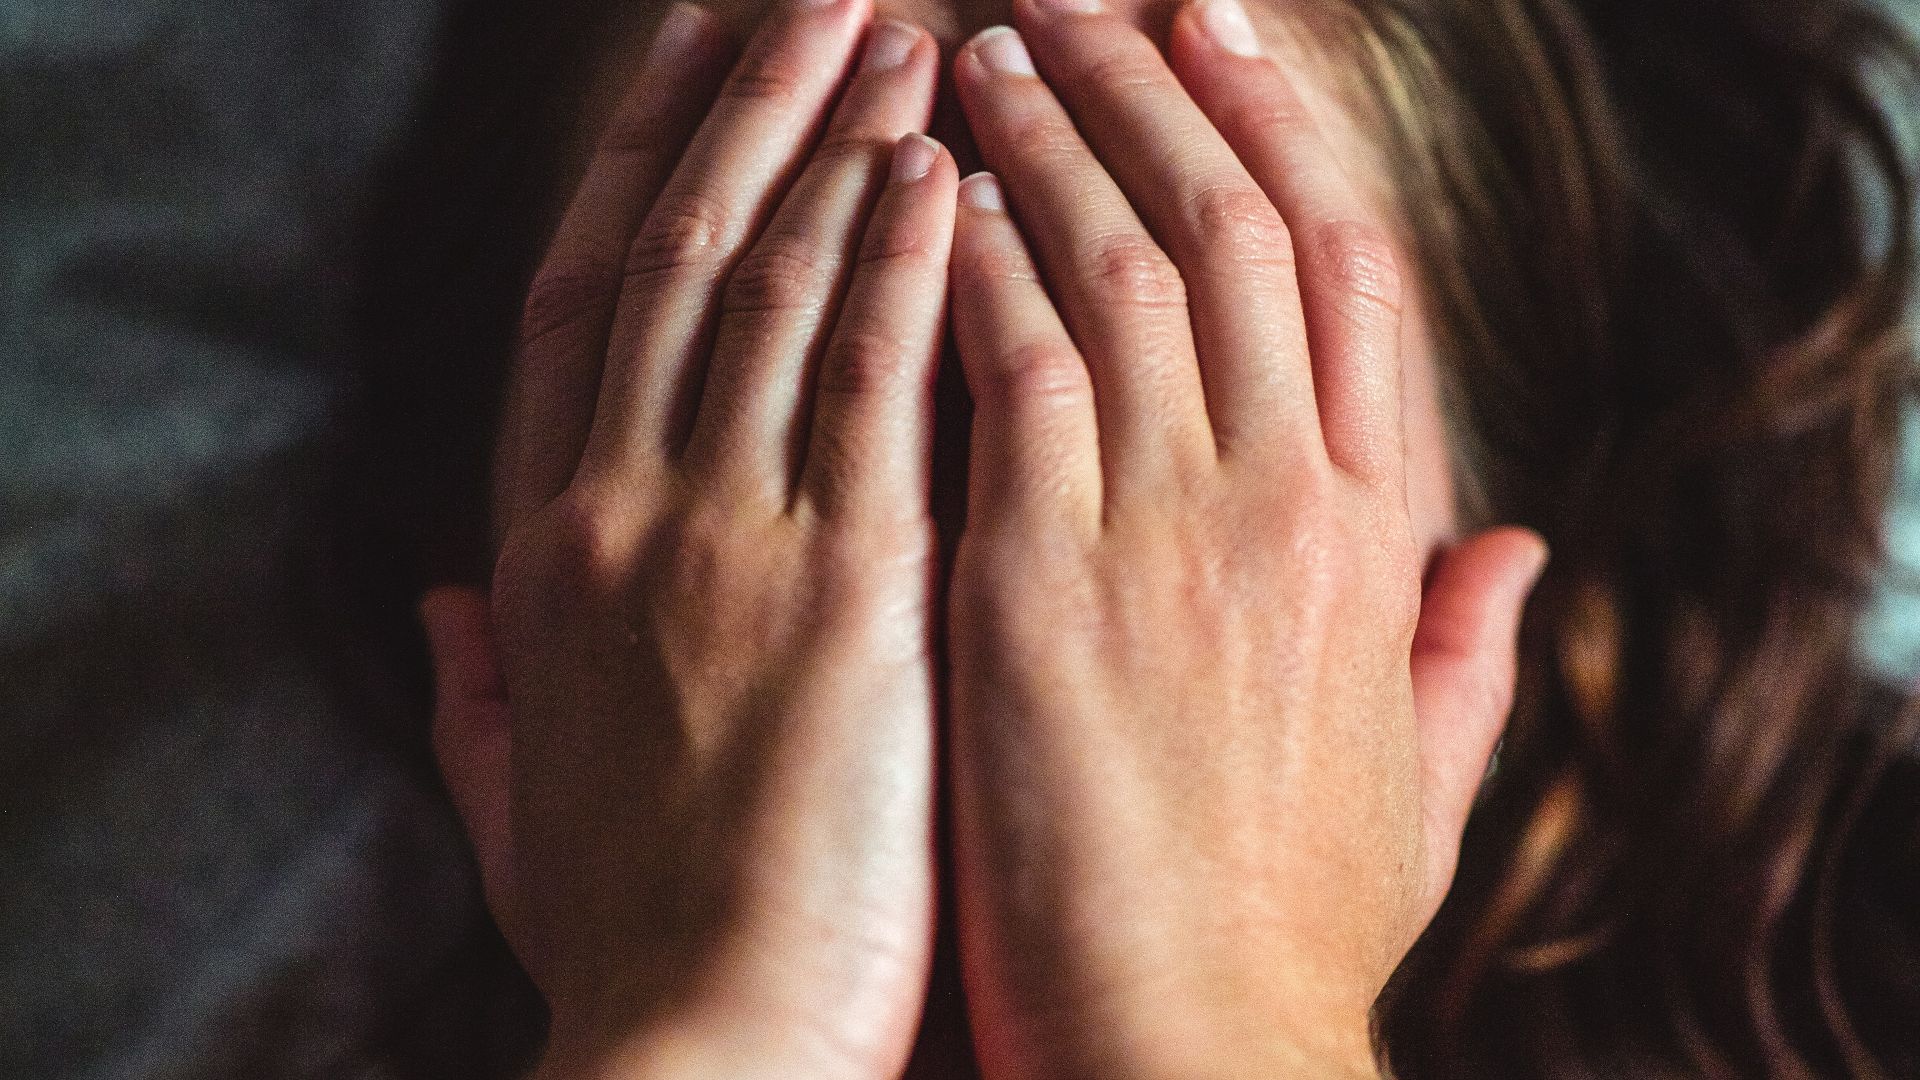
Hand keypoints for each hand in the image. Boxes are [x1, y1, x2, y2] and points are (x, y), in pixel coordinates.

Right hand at [434, 0, 959, 1073]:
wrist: (699, 1055)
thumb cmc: (634, 939)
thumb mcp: (519, 805)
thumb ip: (480, 692)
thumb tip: (448, 611)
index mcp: (551, 555)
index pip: (588, 303)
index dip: (640, 163)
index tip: (694, 62)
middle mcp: (621, 515)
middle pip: (678, 258)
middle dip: (748, 110)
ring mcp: (724, 543)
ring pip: (770, 291)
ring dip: (834, 146)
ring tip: (896, 35)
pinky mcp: (842, 593)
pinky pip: (868, 388)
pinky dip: (900, 265)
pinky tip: (943, 171)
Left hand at [943, 3, 1546, 1077]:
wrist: (1201, 1052)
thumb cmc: (1290, 931)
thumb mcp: (1419, 786)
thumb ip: (1465, 651)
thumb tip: (1517, 552)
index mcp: (1381, 538)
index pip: (1351, 271)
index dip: (1284, 129)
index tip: (1220, 32)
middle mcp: (1292, 503)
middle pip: (1237, 226)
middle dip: (1152, 86)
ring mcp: (1173, 534)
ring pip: (1124, 265)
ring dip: (1049, 137)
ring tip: (980, 41)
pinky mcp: (1046, 584)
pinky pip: (1015, 365)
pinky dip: (970, 257)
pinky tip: (921, 180)